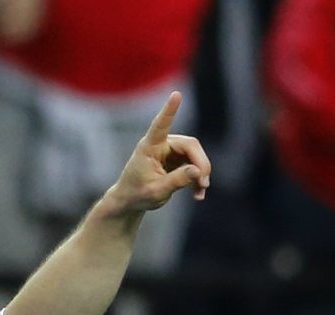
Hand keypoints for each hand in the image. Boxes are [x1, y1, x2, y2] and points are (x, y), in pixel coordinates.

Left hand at [109, 91, 211, 212]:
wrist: (130, 201)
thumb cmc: (137, 194)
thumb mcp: (156, 191)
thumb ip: (176, 181)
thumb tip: (198, 171)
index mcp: (148, 147)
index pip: (160, 125)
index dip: (169, 110)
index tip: (176, 94)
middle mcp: (160, 145)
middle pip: (190, 145)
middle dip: (201, 163)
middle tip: (204, 182)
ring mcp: (170, 151)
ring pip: (195, 155)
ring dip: (201, 173)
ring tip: (200, 192)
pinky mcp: (177, 160)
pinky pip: (195, 165)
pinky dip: (198, 178)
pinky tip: (198, 194)